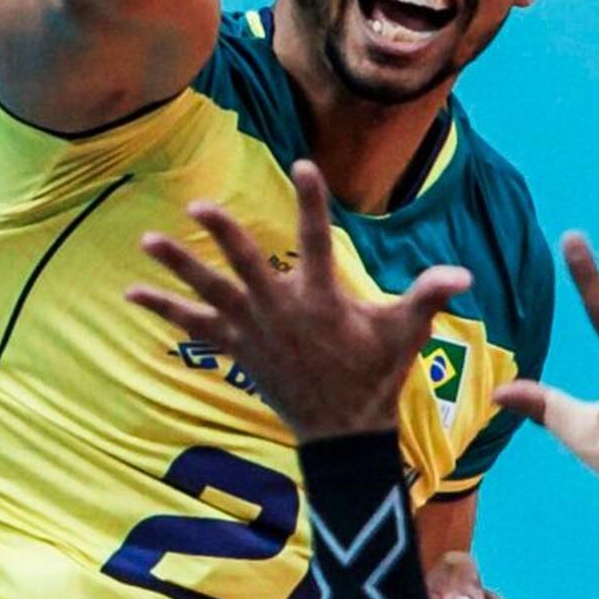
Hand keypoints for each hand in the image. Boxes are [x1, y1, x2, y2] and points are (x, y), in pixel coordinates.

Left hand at [125, 160, 472, 440]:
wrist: (343, 431)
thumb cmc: (376, 375)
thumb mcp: (406, 334)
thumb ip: (429, 297)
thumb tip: (465, 275)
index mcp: (322, 300)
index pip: (317, 241)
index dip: (312, 203)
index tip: (303, 167)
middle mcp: (281, 312)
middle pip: (246, 266)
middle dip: (222, 235)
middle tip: (198, 206)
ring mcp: (255, 332)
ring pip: (210, 293)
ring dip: (178, 267)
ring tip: (148, 241)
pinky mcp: (238, 350)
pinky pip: (196, 328)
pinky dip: (165, 312)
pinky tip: (133, 295)